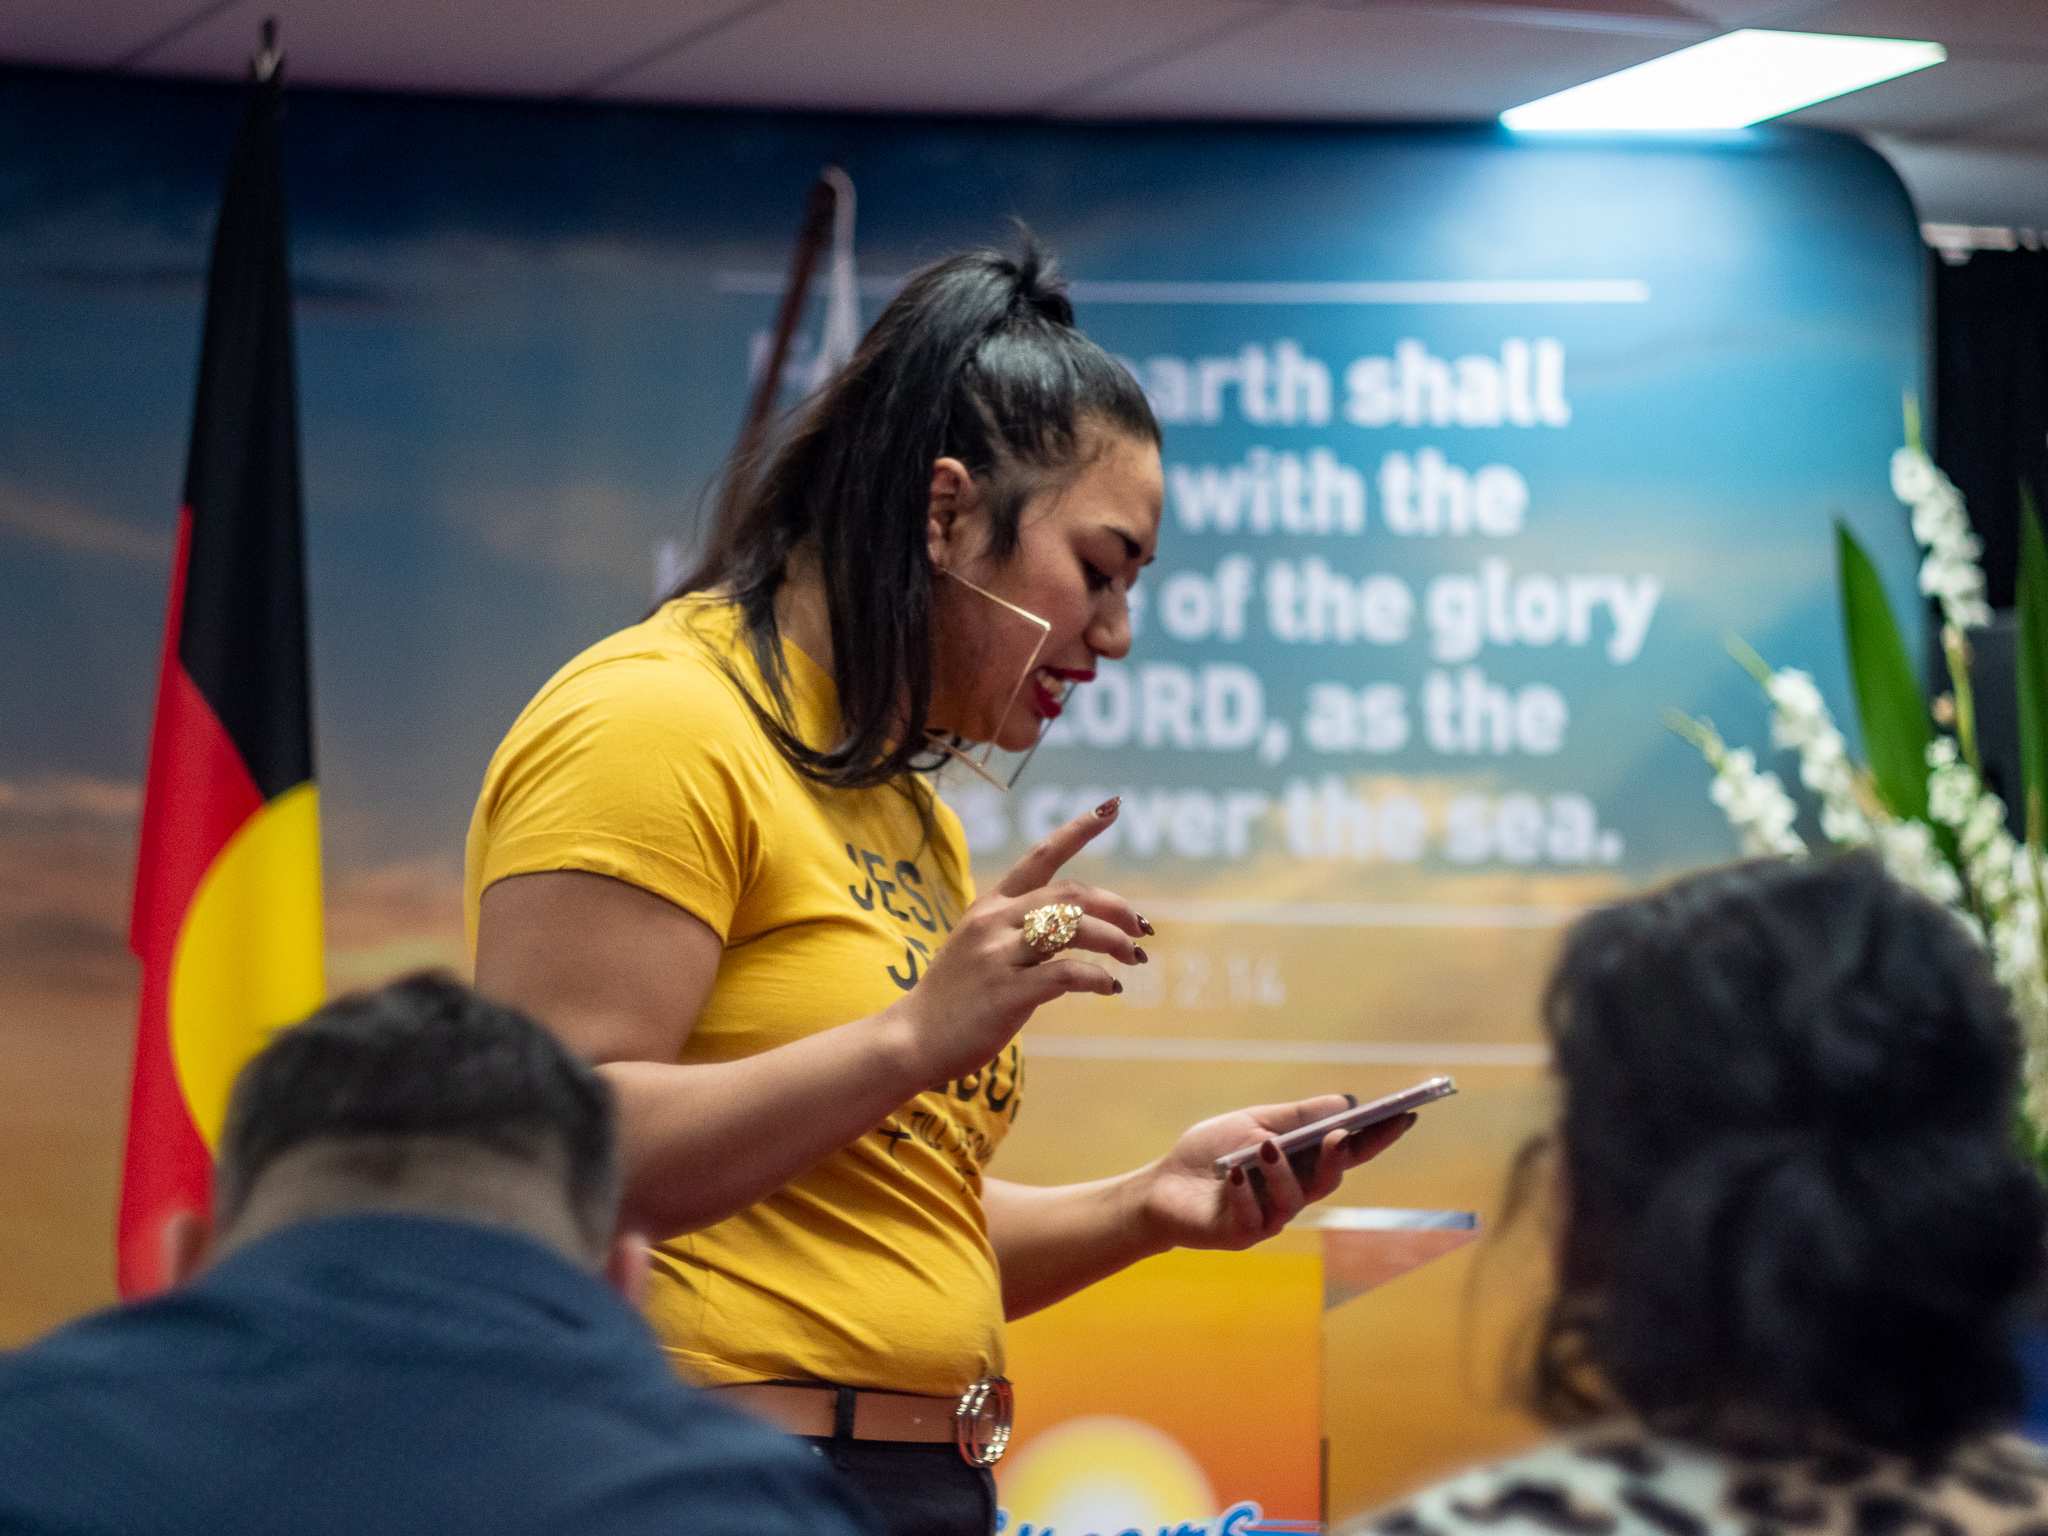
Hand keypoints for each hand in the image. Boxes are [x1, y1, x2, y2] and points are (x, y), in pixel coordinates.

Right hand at [883, 797, 1148, 1089]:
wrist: (912, 1039)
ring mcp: (999, 956)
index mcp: (990, 905)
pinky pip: (1066, 974)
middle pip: (1070, 894)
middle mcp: (995, 921)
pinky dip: (1098, 978)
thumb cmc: (953, 997)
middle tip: (1143, 927)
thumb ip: (1019, 931)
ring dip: (1115, 941)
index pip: (1041, 856)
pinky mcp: (1007, 992)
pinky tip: (1111, 988)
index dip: (1080, 830)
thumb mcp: (979, 947)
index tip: (1113, 807)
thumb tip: (1076, 928)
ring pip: (1074, 928)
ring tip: (1135, 957)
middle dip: (1115, 906)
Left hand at [1132, 1097, 1415, 1251]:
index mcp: (1301, 1164)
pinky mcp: (1241, 1234)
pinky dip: (1242, 1192)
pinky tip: (1230, 1175)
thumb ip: (1296, 1117)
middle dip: (1338, 1158)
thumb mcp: (1253, 1123)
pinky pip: (1251, 1215)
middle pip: (1328, 1179)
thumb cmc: (1209, 1153)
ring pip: (1293, 1200)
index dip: (1378, 1138)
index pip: (1349, 1152)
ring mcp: (1269, 1218)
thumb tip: (1347, 1102)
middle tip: (1342, 1136)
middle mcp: (1293, 1194)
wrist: (1160, 1188)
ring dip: (1282, 1172)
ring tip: (1267, 1148)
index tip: (1405, 1115)